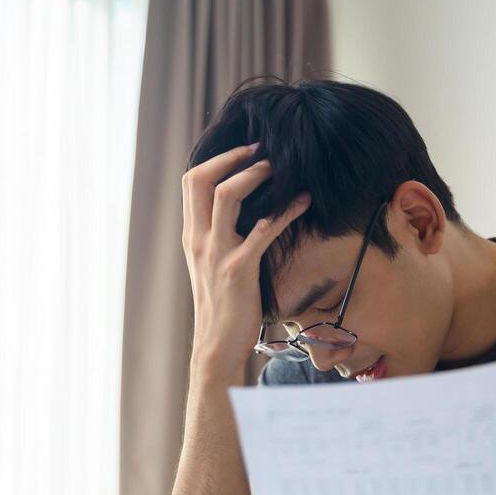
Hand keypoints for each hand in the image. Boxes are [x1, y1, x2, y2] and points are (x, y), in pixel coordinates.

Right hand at [180, 143, 310, 378]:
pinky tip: (304, 203)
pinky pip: (262, 231)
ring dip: (254, 175)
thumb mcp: (211, 268)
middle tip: (261, 148)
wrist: (217, 346)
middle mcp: (199, 240)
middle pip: (200, 179)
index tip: (242, 151)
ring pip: (226, 196)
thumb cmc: (222, 308)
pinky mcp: (239, 269)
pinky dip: (285, 212)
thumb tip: (239, 216)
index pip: (191, 183)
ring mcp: (217, 254)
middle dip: (231, 157)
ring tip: (279, 166)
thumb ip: (218, 239)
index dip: (215, 159)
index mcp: (192, 237)